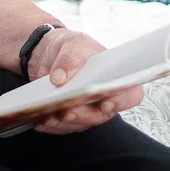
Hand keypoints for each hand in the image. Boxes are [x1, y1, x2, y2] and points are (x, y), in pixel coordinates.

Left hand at [26, 29, 143, 134]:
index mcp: (114, 78)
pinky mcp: (70, 118)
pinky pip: (63, 126)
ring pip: (80, 123)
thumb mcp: (72, 44)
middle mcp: (104, 98)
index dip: (121, 102)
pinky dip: (51, 124)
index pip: (129, 95)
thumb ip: (70, 58)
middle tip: (69, 110)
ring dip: (65, 121)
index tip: (105, 103)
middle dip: (83, 114)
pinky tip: (40, 118)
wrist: (50, 54)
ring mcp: (87, 110)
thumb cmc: (71, 48)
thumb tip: (60, 78)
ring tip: (50, 114)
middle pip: (101, 115)